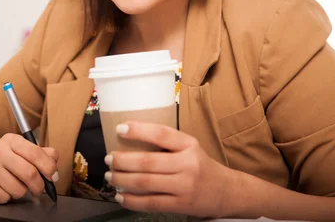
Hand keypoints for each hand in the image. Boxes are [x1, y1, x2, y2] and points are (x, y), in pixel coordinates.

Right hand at [0, 133, 58, 203]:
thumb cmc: (4, 159)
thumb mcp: (22, 150)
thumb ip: (43, 154)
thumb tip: (54, 168)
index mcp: (12, 140)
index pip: (36, 153)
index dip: (49, 168)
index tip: (52, 176)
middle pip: (29, 173)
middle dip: (39, 186)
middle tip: (39, 188)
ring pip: (18, 189)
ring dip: (22, 192)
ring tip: (15, 185)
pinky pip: (5, 198)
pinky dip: (8, 197)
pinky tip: (3, 188)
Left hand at [104, 121, 235, 217]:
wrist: (226, 192)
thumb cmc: (200, 165)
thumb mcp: (189, 147)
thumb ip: (167, 144)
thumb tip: (129, 139)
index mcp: (189, 144)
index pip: (161, 134)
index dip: (138, 130)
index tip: (120, 129)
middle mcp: (187, 164)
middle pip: (147, 161)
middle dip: (122, 160)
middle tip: (108, 158)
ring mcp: (184, 186)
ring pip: (145, 183)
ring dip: (122, 179)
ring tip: (110, 176)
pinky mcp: (180, 205)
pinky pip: (150, 203)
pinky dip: (131, 200)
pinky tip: (121, 196)